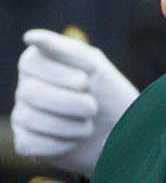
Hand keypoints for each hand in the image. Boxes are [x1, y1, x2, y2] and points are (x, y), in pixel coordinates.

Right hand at [11, 29, 139, 175]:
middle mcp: (24, 88)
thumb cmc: (111, 96)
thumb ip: (66, 48)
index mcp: (37, 65)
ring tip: (87, 125)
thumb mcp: (96, 66)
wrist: (126, 135)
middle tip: (92, 107)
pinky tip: (74, 141)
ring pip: (30, 119)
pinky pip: (31, 144)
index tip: (85, 81)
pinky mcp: (27, 143)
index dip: (61, 75)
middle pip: (30, 92)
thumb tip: (30, 37)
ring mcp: (23, 116)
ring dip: (72, 125)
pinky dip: (61, 145)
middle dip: (73, 103)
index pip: (29, 64)